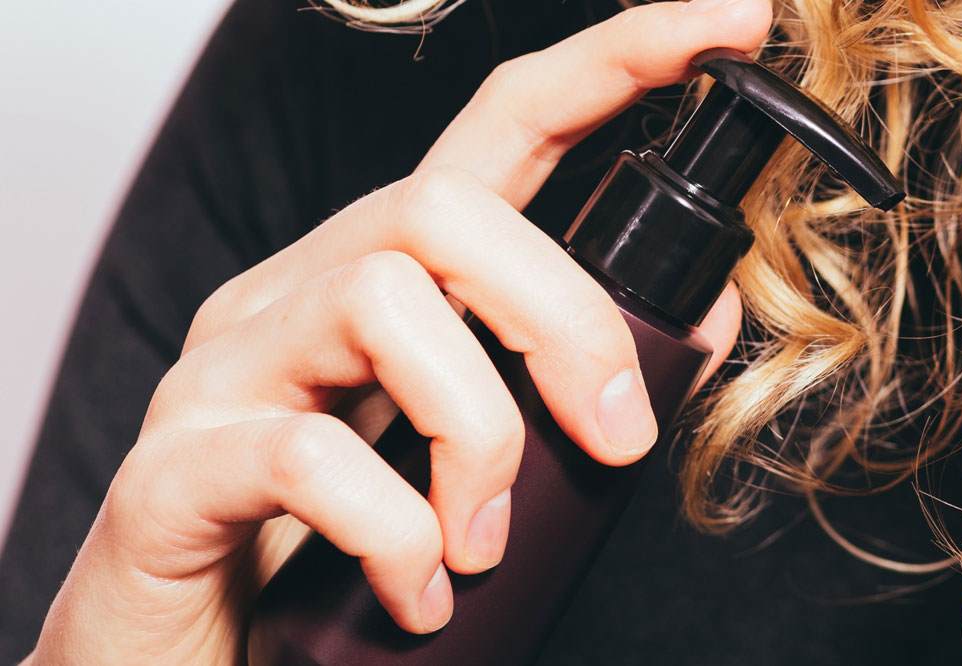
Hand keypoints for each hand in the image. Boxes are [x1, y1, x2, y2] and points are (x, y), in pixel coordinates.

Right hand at [28, 2, 768, 662]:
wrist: (176, 662)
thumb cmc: (335, 549)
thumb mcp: (465, 450)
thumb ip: (558, 380)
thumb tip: (700, 322)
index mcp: (393, 279)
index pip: (506, 125)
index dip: (620, 61)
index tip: (730, 22)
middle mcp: (300, 293)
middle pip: (446, 208)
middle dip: (565, 321)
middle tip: (615, 444)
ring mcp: (228, 369)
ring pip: (382, 302)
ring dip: (476, 434)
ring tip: (478, 544)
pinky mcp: (177, 468)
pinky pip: (304, 454)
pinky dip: (393, 530)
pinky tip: (415, 587)